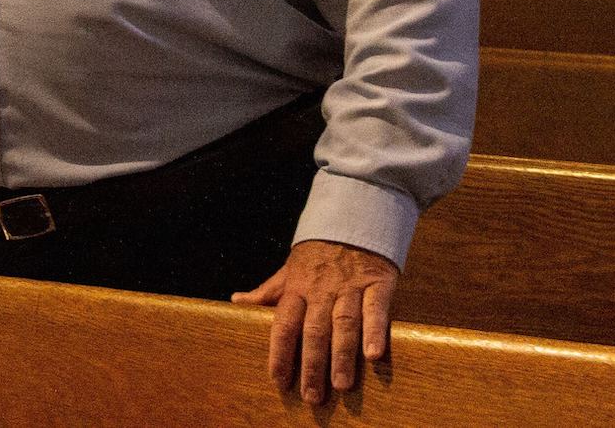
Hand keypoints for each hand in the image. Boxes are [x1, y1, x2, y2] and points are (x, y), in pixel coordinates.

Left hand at [233, 239, 398, 403]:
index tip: (278, 380)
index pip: (283, 323)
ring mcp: (349, 286)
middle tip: (313, 396)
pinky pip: (376, 309)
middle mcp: (321, 289)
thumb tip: (237, 301)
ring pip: (344, 324)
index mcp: (296, 287)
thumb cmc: (317, 254)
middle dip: (312, 365)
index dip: (280, 352)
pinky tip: (374, 355)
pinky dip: (375, 331)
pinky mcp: (377, 283)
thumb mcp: (290, 269)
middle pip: (314, 330)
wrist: (353, 219)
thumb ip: (268, 291)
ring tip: (342, 384)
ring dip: (342, 355)